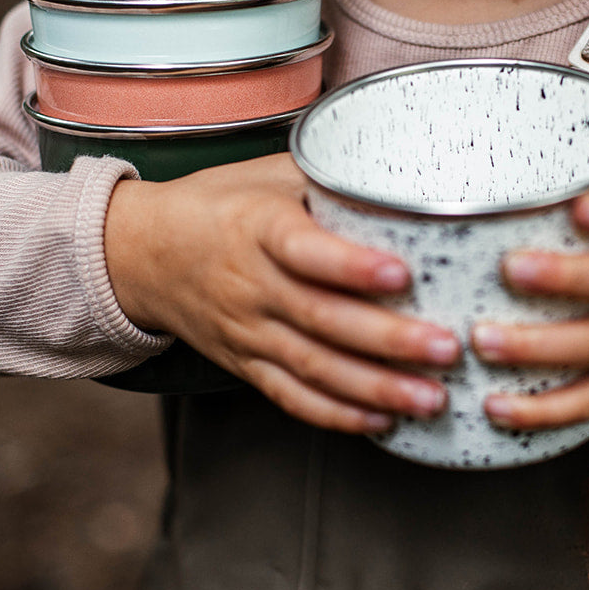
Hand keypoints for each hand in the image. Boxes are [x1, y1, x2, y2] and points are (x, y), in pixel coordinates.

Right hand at [102, 154, 458, 433]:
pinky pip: (291, 397)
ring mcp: (246, 331)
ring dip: (376, 388)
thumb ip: (330, 175)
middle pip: (321, 319)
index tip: (402, 274)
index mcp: (256, 228)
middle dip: (389, 339)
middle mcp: (250, 284)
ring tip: (431, 398)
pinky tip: (383, 421)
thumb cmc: (219, 204)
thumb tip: (411, 168)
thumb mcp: (266, 174)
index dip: (351, 266)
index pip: (304, 249)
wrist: (141, 253)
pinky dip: (337, 414)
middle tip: (447, 348)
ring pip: (314, 367)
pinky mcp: (245, 364)